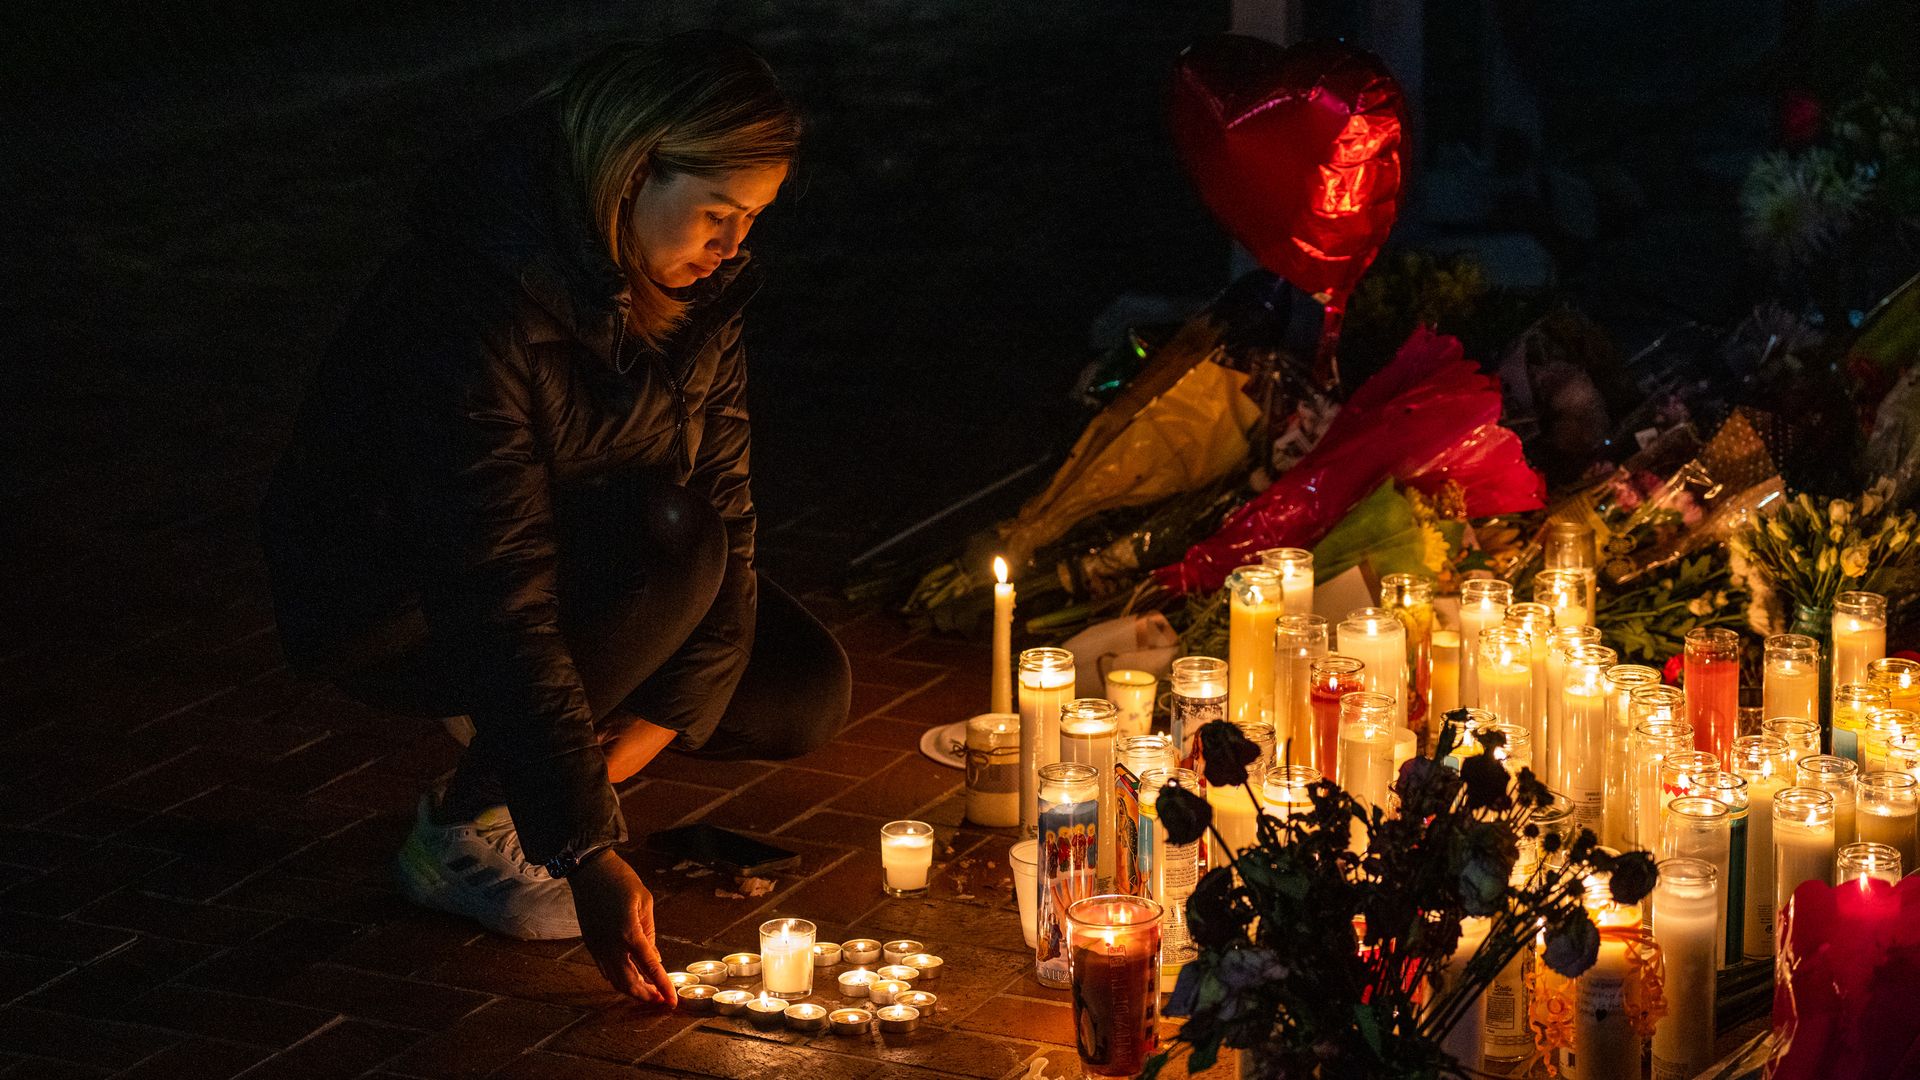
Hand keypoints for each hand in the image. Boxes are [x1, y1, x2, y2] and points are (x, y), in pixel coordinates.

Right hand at [570, 849, 676, 1003]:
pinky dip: (618, 979)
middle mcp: (611, 945)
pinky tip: (630, 977)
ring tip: (648, 990)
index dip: (663, 987)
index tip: (672, 1002)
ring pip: (614, 981)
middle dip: (646, 996)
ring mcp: (597, 947)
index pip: (650, 968)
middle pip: (629, 984)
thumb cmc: (621, 880)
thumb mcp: (644, 902)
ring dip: (632, 990)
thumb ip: (649, 933)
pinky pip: (604, 970)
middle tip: (661, 999)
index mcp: (629, 933)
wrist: (589, 870)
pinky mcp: (590, 944)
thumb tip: (653, 958)